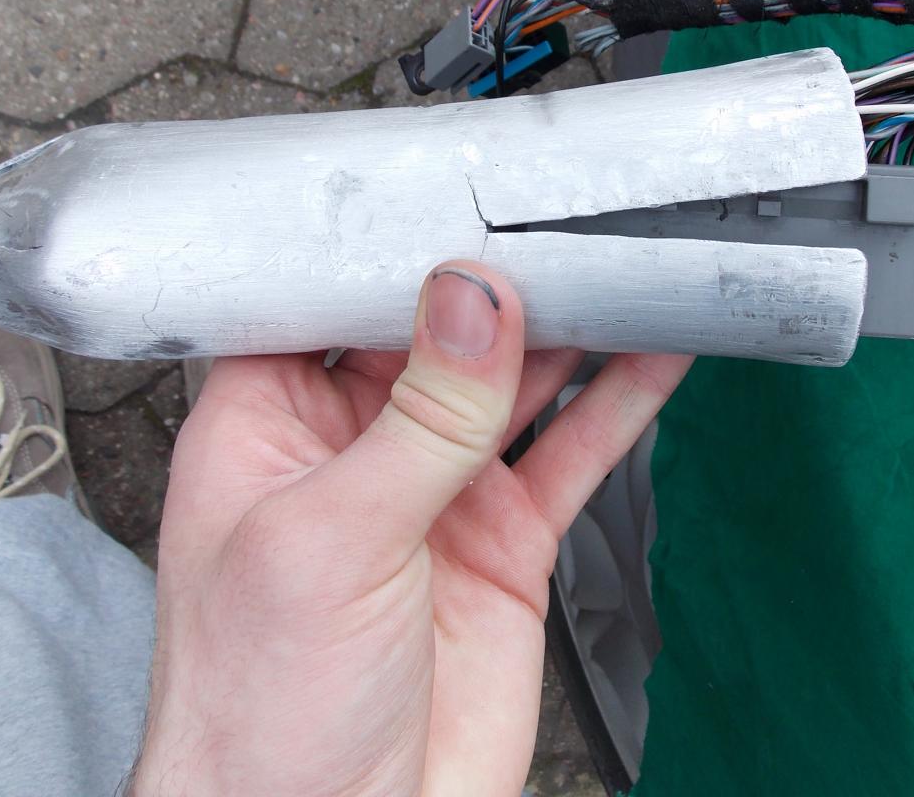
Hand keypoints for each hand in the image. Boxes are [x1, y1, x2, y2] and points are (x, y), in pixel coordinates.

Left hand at [130, 262, 691, 796]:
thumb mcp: (329, 544)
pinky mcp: (504, 542)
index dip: (389, 244)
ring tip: (622, 263)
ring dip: (569, 326)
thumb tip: (469, 302)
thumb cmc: (257, 719)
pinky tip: (656, 353)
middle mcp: (353, 447)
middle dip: (497, 276)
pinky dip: (618, 401)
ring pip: (514, 380)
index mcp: (269, 427)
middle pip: (436, 328)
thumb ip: (416, 419)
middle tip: (566, 222)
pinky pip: (571, 451)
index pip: (327, 298)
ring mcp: (435, 492)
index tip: (459, 195)